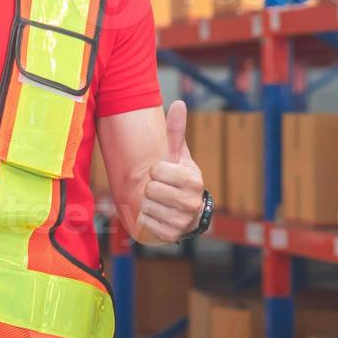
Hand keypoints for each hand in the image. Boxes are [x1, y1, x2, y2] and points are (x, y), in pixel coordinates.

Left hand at [131, 101, 204, 244]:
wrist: (184, 212)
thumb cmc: (176, 177)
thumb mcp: (176, 154)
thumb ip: (175, 130)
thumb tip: (179, 102)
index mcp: (193, 180)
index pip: (156, 171)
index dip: (154, 170)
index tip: (161, 173)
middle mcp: (191, 202)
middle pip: (150, 189)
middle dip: (149, 187)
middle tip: (157, 189)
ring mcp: (182, 221)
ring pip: (146, 206)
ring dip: (146, 203)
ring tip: (156, 201)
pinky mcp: (171, 235)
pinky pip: (145, 223)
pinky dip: (144, 218)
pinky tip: (154, 214)